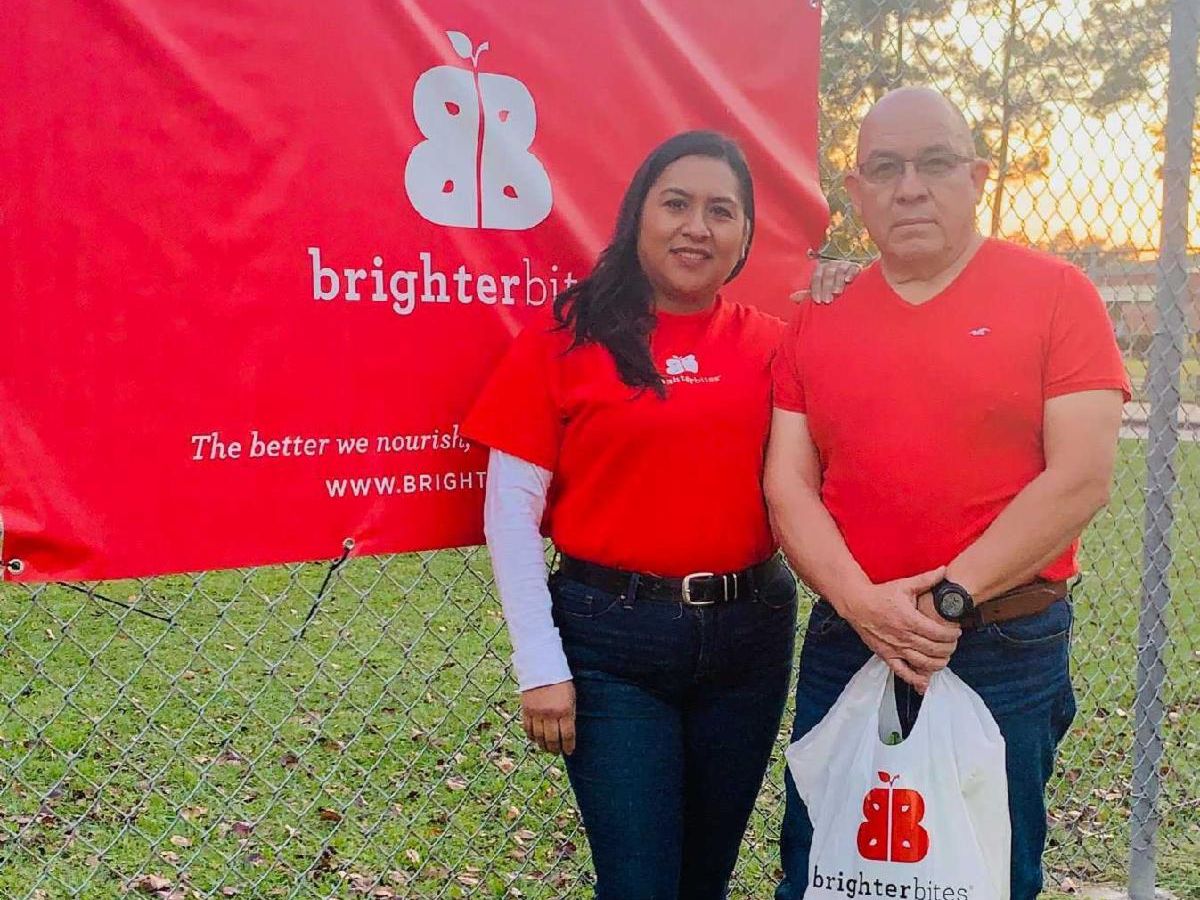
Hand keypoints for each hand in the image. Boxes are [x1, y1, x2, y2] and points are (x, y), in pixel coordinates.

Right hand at [520, 681, 575, 754]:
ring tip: (547, 748)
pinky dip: (531, 737)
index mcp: (565, 710)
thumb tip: (568, 734)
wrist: (542, 667)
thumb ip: (570, 715)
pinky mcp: (526, 710)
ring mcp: (537, 713)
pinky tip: (536, 739)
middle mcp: (550, 714)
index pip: (567, 735)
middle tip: (557, 752)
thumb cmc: (561, 682)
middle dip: (555, 749)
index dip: (569, 746)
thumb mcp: (571, 698)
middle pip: (552, 739)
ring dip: (543, 746)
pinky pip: (528, 729)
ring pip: (539, 737)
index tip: (569, 751)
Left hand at [791, 259, 861, 304]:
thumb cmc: (832, 290)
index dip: (815, 289)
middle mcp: (831, 265)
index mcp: (820, 270)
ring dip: (837, 282)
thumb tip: (792, 298)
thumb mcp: (820, 292)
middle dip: (826, 288)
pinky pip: (852, 268)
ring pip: (839, 271)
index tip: (817, 301)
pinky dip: (850, 273)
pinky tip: (848, 281)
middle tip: (827, 301)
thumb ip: (808, 295)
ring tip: (837, 293)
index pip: (816, 278)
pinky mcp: (856, 266)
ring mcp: (843, 264)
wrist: (852, 284)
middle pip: (827, 275)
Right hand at [839, 567, 960, 692]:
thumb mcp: (904, 585)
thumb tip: (945, 570)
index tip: (957, 632)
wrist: (856, 604)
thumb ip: (926, 579)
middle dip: (949, 648)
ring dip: (938, 663)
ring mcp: (894, 648)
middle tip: (953, 643)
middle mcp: (903, 636)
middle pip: (934, 649)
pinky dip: (915, 679)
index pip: (938, 633)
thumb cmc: (881, 594)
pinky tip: (925, 681)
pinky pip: (903, 672)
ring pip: (922, 663)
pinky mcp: (886, 656)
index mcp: (909, 619)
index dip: (952, 635)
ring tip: (944, 656)